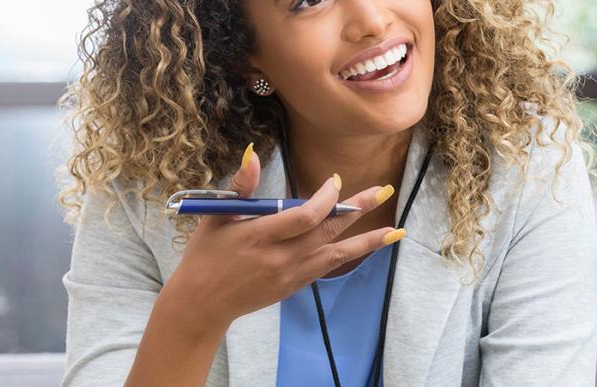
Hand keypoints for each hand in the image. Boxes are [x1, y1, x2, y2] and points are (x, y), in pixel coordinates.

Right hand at [163, 143, 402, 328]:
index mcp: (259, 236)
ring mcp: (289, 275)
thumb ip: (241, 186)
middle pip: (327, 231)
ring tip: (395, 232)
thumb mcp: (217, 216)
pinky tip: (367, 246)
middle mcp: (279, 257)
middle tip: (384, 190)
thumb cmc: (205, 254)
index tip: (336, 181)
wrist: (201, 303)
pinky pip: (326, 267)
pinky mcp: (293, 286)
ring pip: (336, 254)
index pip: (304, 215)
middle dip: (357, 209)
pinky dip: (348, 255)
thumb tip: (253, 154)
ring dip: (367, 241)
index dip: (326, 198)